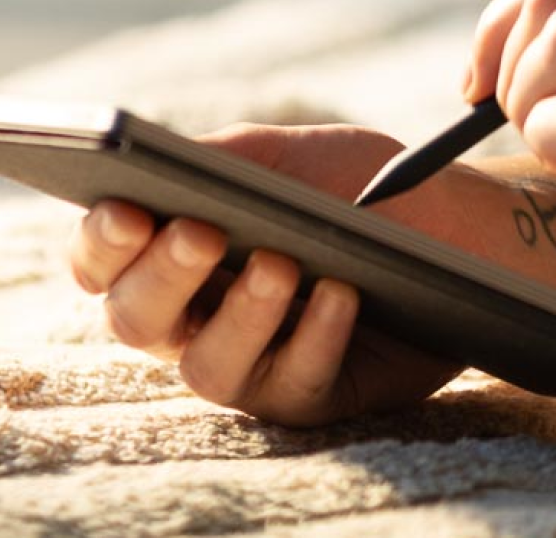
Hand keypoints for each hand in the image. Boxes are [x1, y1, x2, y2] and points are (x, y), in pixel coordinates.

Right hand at [66, 123, 460, 424]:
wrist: (456, 225)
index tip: (126, 210)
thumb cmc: (360, 186)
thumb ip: (221, 158)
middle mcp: (197, 317)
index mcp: (175, 251)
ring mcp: (251, 363)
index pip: (105, 262)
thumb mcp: (289, 158)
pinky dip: (315, 337)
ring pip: (208, 366)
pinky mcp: (310, 397)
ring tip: (281, 264)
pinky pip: (293, 384)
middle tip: (201, 231)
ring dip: (242, 313)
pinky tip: (340, 295)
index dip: (100, 243)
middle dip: (162, 273)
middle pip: (138, 319)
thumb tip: (160, 163)